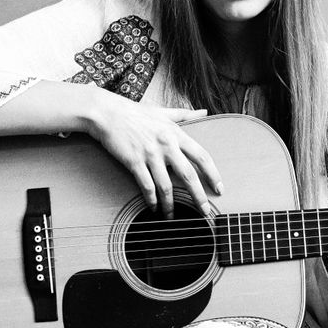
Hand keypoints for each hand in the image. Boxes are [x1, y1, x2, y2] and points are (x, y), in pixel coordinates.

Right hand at [87, 94, 222, 216]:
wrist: (107, 113)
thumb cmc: (135, 112)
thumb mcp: (163, 111)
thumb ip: (186, 114)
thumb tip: (204, 111)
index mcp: (176, 133)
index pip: (202, 156)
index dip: (213, 174)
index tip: (219, 188)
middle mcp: (166, 145)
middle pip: (189, 175)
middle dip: (199, 196)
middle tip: (205, 211)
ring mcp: (150, 154)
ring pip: (166, 186)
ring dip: (171, 204)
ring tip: (172, 216)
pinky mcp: (134, 161)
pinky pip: (146, 186)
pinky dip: (151, 200)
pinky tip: (154, 207)